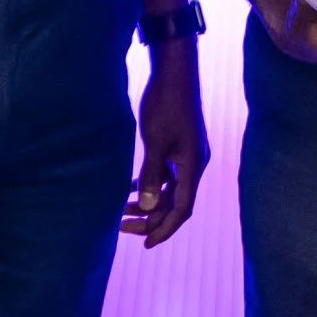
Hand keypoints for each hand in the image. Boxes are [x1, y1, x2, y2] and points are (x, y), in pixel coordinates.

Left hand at [123, 41, 206, 246]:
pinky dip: (151, 184)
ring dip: (150, 202)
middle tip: (123, 226)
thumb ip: (152, 174)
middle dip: (152, 218)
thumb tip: (149, 206)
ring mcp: (187, 155)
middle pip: (176, 203)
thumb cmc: (165, 104)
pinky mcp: (179, 146)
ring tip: (123, 210)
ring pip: (170, 189)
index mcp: (192, 167)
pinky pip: (167, 174)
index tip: (145, 244)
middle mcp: (194, 165)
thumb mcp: (155, 141)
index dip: (164, 229)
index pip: (181, 210)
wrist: (175, 72)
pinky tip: (131, 187)